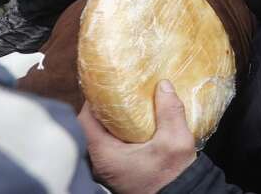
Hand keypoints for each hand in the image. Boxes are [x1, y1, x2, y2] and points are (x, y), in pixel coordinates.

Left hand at [78, 80, 196, 193]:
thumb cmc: (171, 175)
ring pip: (101, 137)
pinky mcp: (117, 171)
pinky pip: (111, 146)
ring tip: (129, 105)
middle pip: (91, 127)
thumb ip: (170, 112)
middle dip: (105, 108)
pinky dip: (119, 133)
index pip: (85, 119)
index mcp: (104, 154)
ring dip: (112, 122)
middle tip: (121, 92)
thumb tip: (164, 85)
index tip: (109, 86)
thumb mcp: (176, 141)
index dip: (94, 99)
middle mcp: (100, 163)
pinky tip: (135, 125)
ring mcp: (108, 168)